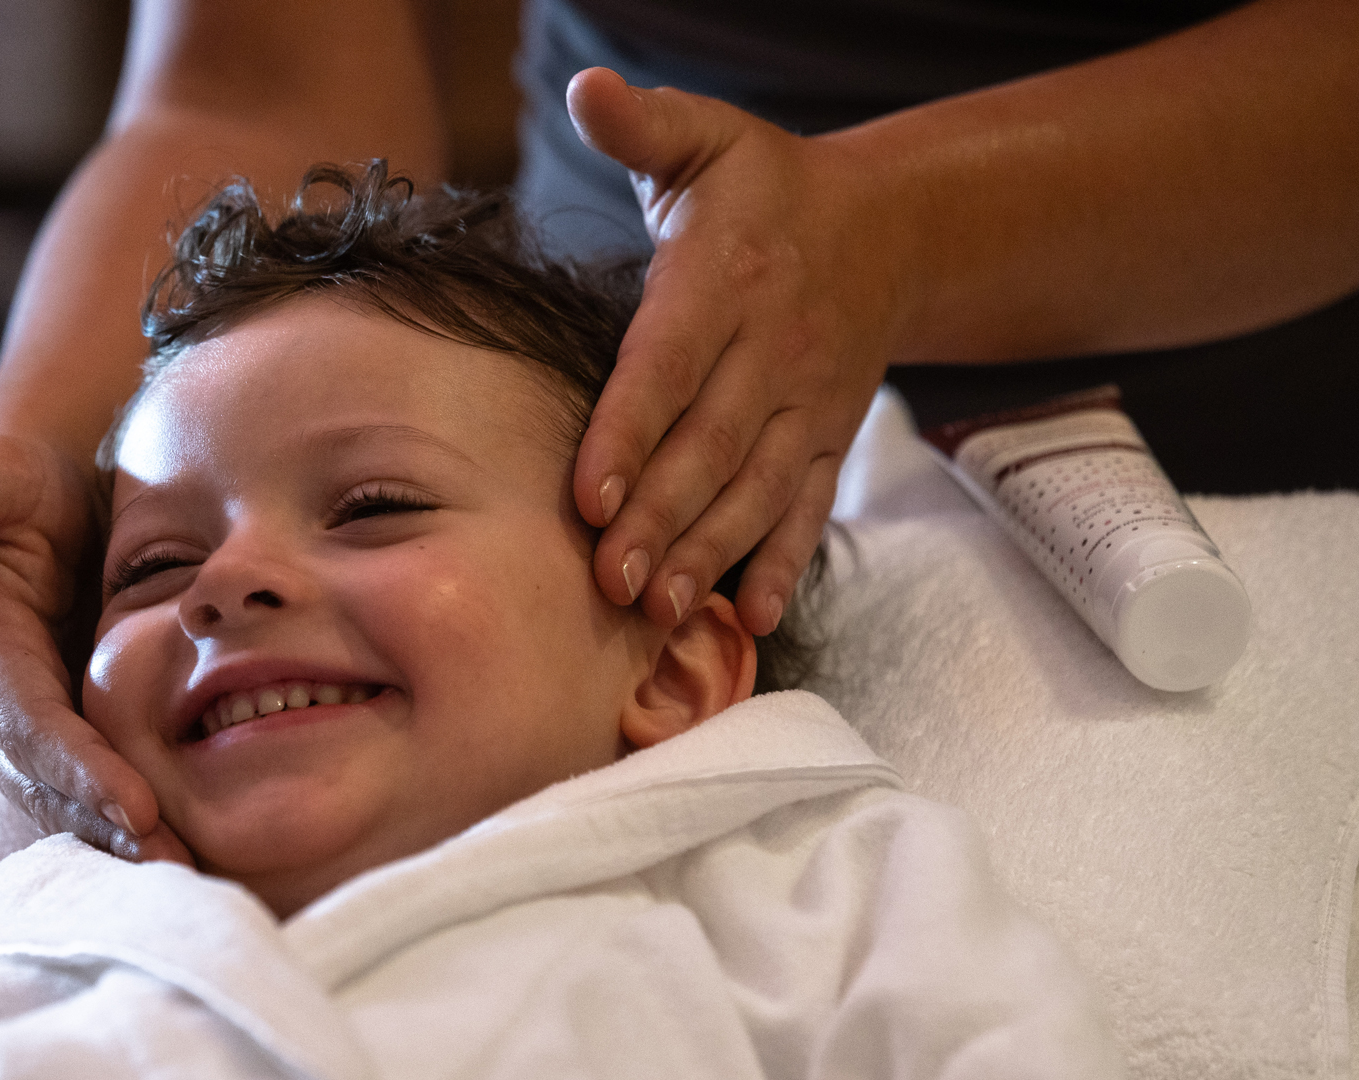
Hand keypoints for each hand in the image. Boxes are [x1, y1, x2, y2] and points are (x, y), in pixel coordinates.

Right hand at [0, 437, 192, 864]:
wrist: (34, 508)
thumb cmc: (18, 488)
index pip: (28, 722)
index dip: (77, 767)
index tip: (135, 805)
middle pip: (48, 781)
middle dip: (105, 827)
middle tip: (173, 863)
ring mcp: (17, 734)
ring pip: (67, 801)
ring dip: (120, 842)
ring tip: (185, 875)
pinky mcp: (54, 742)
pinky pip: (87, 793)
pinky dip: (128, 825)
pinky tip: (181, 852)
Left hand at [565, 67, 902, 634]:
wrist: (887, 228)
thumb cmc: (766, 188)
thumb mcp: (706, 139)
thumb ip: (643, 123)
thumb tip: (585, 88)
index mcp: (726, 279)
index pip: (669, 365)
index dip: (629, 431)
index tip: (587, 493)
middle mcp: (772, 350)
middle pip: (708, 446)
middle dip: (658, 517)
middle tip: (609, 581)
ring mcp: (806, 405)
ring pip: (755, 490)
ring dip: (710, 553)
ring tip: (662, 610)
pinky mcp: (827, 440)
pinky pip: (808, 507)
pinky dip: (787, 562)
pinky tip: (758, 616)